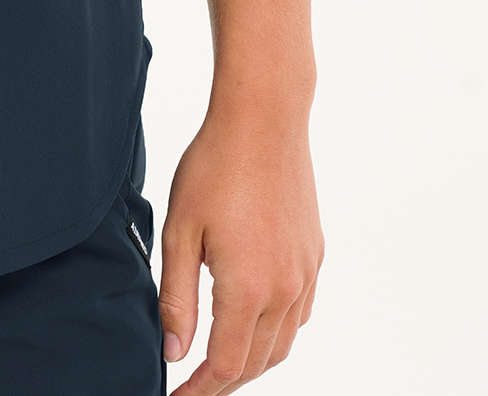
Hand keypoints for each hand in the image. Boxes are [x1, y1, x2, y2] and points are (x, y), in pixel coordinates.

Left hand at [157, 102, 322, 391]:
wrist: (265, 119)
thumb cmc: (214, 166)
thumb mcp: (179, 231)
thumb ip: (176, 298)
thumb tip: (173, 352)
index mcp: (246, 288)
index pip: (225, 366)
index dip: (199, 392)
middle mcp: (284, 290)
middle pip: (256, 363)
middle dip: (224, 382)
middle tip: (193, 386)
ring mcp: (305, 274)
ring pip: (282, 343)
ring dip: (252, 361)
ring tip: (219, 362)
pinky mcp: (315, 256)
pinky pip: (299, 314)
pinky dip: (276, 333)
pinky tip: (254, 323)